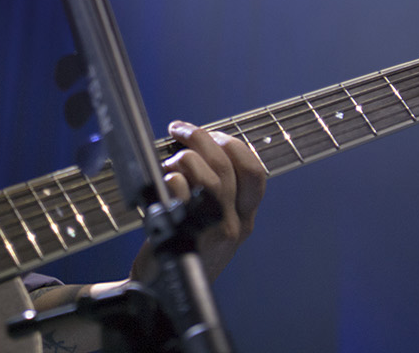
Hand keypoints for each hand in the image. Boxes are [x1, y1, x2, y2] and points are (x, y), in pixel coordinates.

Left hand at [132, 121, 266, 281]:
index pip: (256, 173)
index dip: (234, 145)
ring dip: (185, 158)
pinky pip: (185, 197)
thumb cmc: (185, 247)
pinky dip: (173, 179)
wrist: (162, 288)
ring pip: (211, 178)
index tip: (212, 134)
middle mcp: (234, 224)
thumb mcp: (212, 221)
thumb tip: (196, 145)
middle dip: (202, 137)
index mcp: (244, 216)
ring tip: (169, 162)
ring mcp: (213, 232)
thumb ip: (214, 189)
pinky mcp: (188, 236)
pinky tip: (164, 179)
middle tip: (179, 129)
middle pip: (227, 166)